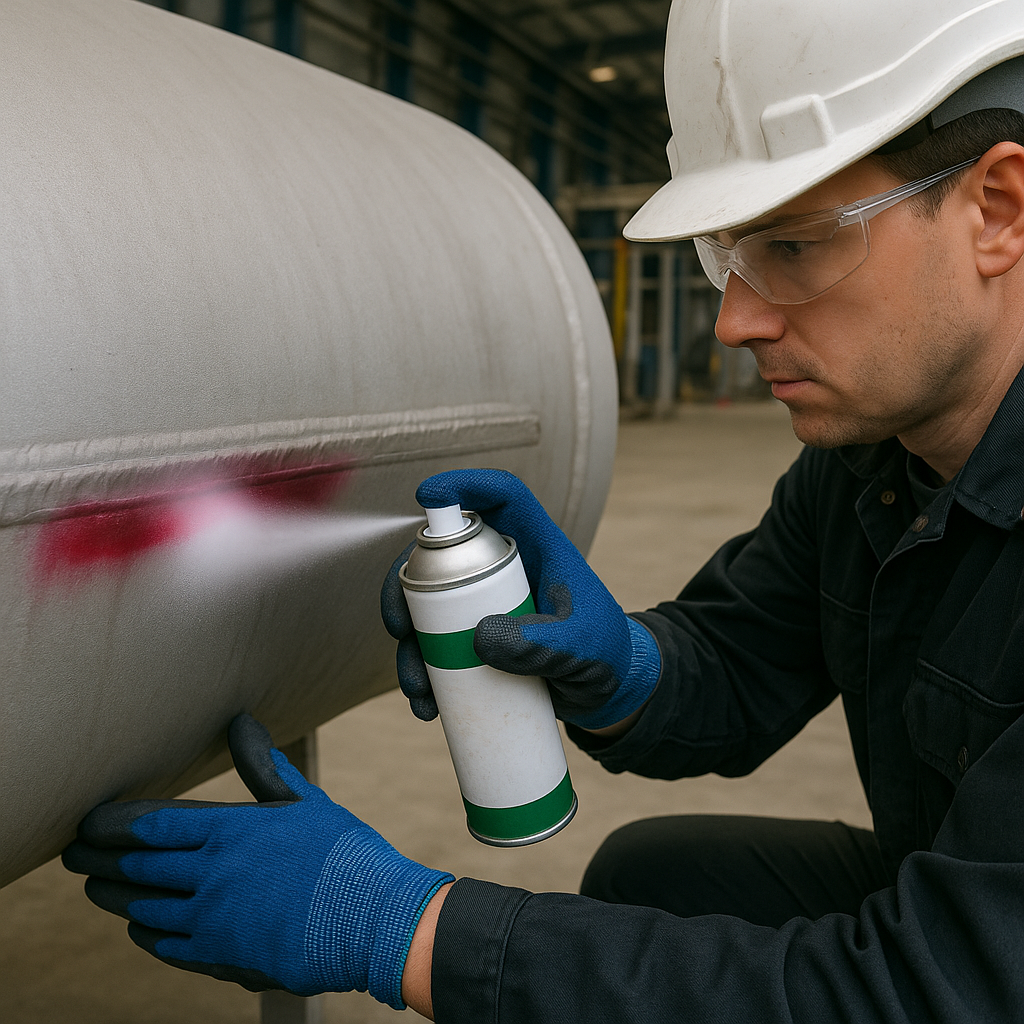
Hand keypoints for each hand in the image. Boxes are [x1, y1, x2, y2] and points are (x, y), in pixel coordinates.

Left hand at [61, 714, 452, 1006]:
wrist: (371, 919)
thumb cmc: (342, 852)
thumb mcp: (303, 801)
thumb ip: (263, 765)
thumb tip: (241, 723)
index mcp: (230, 831)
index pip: (153, 824)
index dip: (113, 823)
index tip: (87, 822)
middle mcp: (211, 876)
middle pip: (138, 867)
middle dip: (99, 859)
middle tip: (73, 854)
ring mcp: (212, 920)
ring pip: (144, 908)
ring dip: (115, 896)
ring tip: (96, 887)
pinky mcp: (221, 956)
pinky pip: (167, 945)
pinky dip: (146, 934)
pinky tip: (139, 927)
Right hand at [381, 469, 659, 730]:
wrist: (611, 690)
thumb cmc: (607, 653)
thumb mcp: (584, 647)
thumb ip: (543, 643)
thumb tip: (479, 638)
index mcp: (538, 546)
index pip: (504, 497)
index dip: (465, 485)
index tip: (427, 495)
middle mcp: (505, 568)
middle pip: (442, 555)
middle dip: (406, 587)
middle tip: (398, 627)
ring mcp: (488, 603)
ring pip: (430, 608)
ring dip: (409, 645)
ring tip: (417, 689)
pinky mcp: (479, 640)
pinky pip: (438, 649)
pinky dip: (423, 675)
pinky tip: (426, 706)